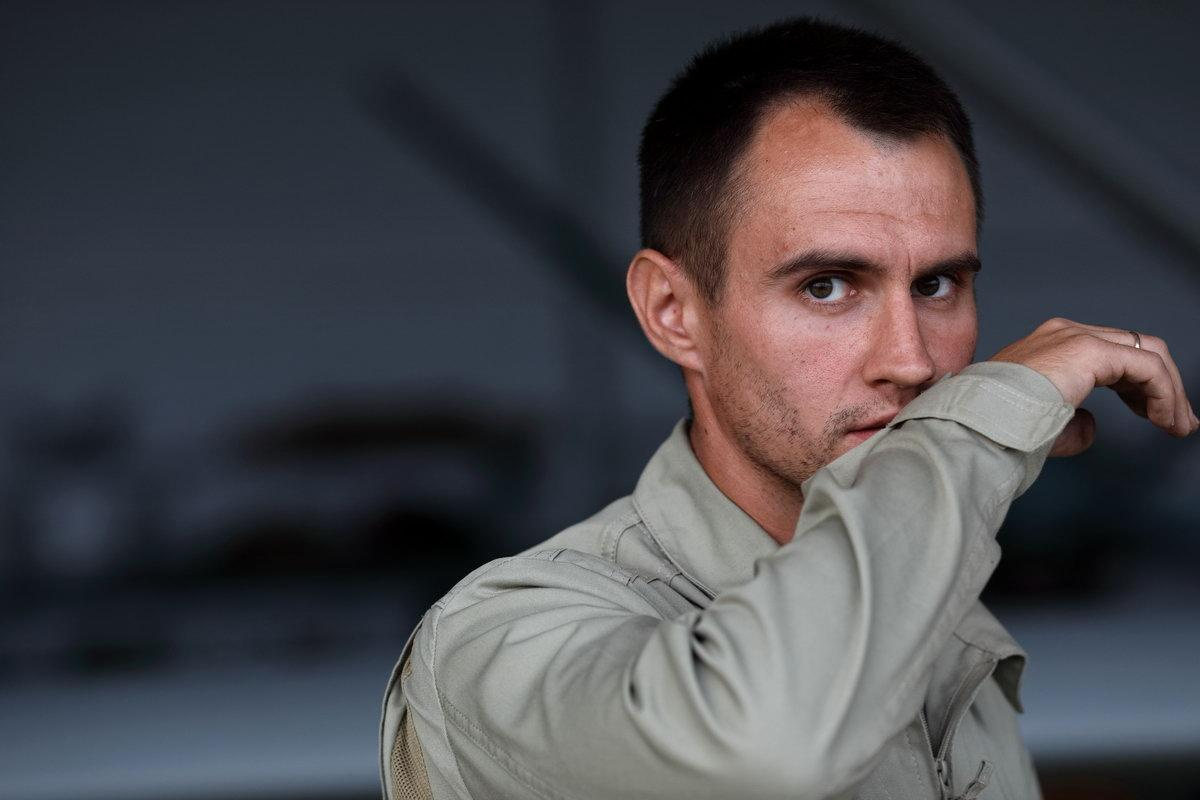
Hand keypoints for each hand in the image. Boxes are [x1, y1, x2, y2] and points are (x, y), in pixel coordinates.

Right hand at [990, 317, 1198, 456]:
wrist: (978, 423)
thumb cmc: (995, 428)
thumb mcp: (1039, 423)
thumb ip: (1069, 419)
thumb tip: (1092, 424)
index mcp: (1047, 346)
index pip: (1110, 355)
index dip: (1139, 386)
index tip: (1156, 416)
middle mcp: (1063, 333)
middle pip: (1134, 349)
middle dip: (1162, 386)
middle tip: (1177, 421)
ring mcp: (1076, 336)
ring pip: (1147, 353)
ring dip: (1169, 391)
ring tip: (1177, 425)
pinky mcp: (1090, 350)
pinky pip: (1146, 366)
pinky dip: (1164, 393)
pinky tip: (1166, 419)